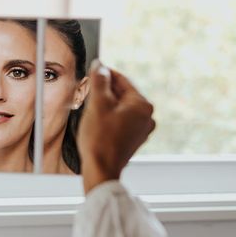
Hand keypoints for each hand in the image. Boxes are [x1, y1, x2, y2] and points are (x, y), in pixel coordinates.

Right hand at [77, 61, 155, 192]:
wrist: (101, 170)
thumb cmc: (100, 140)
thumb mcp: (97, 104)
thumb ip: (99, 80)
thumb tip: (100, 66)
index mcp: (143, 105)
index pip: (123, 80)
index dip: (105, 74)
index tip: (93, 71)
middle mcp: (147, 117)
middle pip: (122, 94)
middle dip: (104, 92)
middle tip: (88, 93)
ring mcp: (141, 130)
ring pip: (120, 108)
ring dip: (105, 106)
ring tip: (91, 111)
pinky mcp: (133, 140)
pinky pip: (120, 122)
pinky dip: (109, 119)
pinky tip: (97, 124)